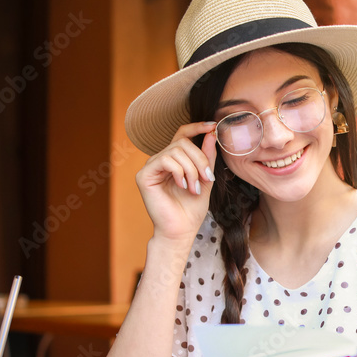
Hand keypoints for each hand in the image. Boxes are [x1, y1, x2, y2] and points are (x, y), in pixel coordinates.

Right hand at [136, 121, 217, 244]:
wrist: (181, 230)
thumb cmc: (191, 209)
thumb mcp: (205, 179)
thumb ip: (207, 157)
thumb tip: (211, 133)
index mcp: (175, 160)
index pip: (182, 134)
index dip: (196, 127)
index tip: (212, 126)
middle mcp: (161, 160)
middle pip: (183, 142)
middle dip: (200, 159)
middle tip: (207, 179)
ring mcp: (151, 167)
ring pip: (176, 151)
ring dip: (191, 170)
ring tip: (194, 188)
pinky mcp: (144, 175)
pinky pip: (165, 159)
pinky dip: (179, 171)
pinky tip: (182, 186)